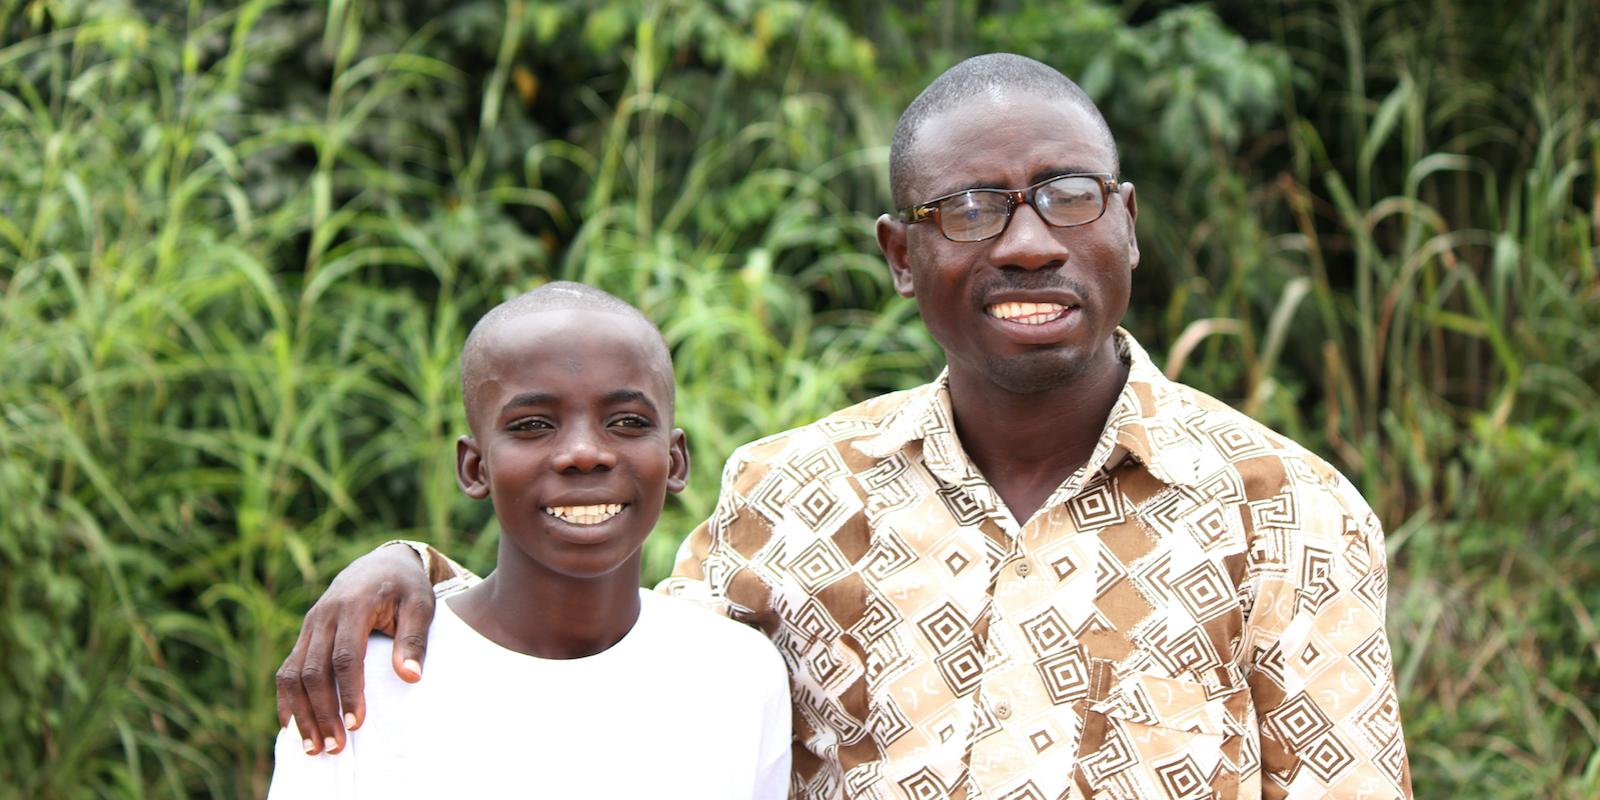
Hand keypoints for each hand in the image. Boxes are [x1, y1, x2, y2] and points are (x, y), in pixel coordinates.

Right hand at [274, 543, 434, 754]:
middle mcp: (323, 616)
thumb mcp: (421, 606)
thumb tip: (410, 677)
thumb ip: (414, 639)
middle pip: (313, 670)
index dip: (348, 692)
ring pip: (293, 674)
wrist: (380, 564)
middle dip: (322, 712)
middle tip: (335, 747)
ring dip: (301, 712)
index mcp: (354, 606)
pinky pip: (287, 669)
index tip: (355, 724)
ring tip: (314, 747)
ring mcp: (309, 625)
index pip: (345, 655)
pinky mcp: (304, 635)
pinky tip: (292, 727)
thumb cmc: (405, 588)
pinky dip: (286, 699)